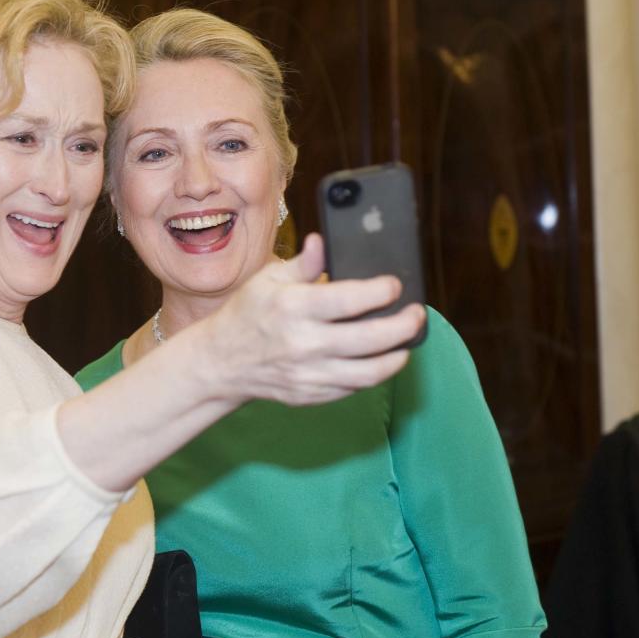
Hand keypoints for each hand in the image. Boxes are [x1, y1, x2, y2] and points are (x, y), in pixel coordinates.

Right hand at [200, 234, 425, 406]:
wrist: (221, 362)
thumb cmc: (247, 313)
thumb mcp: (269, 279)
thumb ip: (304, 264)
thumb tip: (324, 242)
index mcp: (293, 307)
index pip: (350, 299)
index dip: (381, 291)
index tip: (395, 285)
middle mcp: (303, 343)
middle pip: (370, 338)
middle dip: (404, 325)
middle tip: (417, 314)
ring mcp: (308, 374)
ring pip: (369, 372)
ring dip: (397, 356)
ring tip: (407, 342)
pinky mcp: (310, 395)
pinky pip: (353, 388)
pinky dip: (373, 374)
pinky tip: (381, 359)